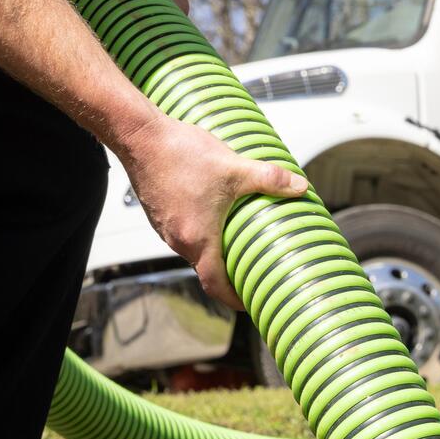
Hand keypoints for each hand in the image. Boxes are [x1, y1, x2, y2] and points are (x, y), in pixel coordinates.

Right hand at [119, 115, 307, 310]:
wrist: (138, 136)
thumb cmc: (180, 154)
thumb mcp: (233, 168)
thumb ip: (269, 178)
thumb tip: (301, 187)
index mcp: (196, 239)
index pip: (215, 285)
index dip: (234, 298)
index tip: (250, 302)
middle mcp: (177, 240)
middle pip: (206, 268)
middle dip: (230, 272)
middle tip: (253, 269)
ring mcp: (164, 227)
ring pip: (194, 248)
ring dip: (215, 248)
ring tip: (238, 240)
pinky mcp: (158, 212)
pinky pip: (183, 231)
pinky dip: (201, 230)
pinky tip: (215, 214)